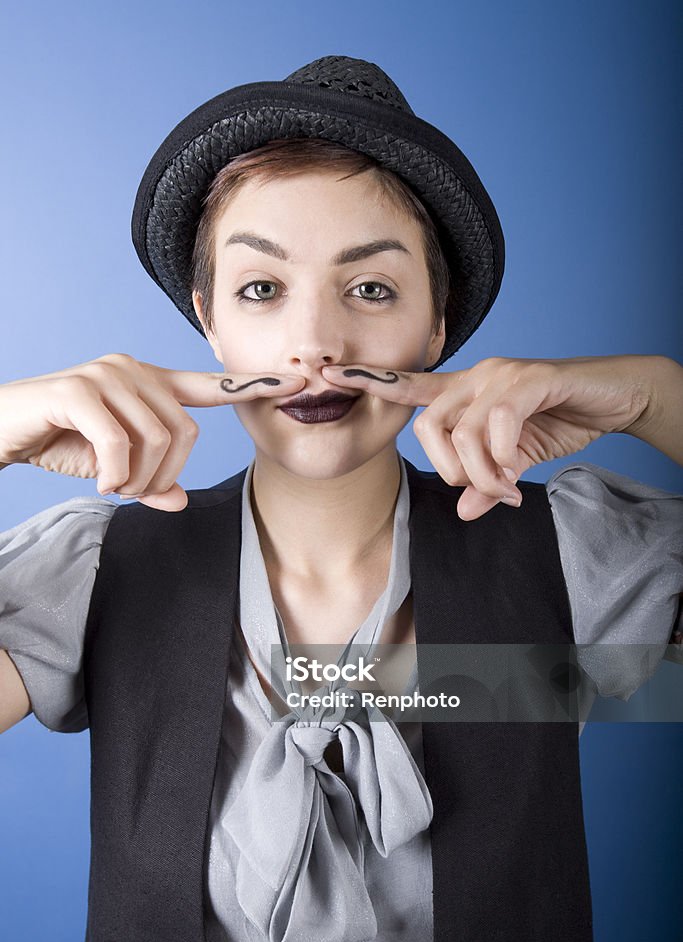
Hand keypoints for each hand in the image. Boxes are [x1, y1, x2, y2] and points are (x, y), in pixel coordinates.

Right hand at [0, 353, 304, 511]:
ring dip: (138, 480)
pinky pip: (121, 443)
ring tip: (114, 484)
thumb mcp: (115, 468)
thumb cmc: (58, 442)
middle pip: (187, 433)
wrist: (0, 432)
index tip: (296, 382)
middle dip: (163, 474)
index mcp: (150, 384)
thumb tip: (180, 500)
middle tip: (132, 489)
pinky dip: (116, 475)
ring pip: (158, 440)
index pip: (210, 384)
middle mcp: (133, 370)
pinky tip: (103, 482)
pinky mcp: (78, 390)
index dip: (252, 386)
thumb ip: (151, 480)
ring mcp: (106, 375)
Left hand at [322, 354, 652, 519]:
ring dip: (481, 474)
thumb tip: (464, 510)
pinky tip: (516, 471)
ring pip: (462, 432)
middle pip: (427, 428)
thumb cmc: (561, 421)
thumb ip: (487, 484)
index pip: (409, 386)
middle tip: (481, 490)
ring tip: (505, 488)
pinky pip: (497, 424)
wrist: (614, 398)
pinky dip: (503, 458)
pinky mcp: (529, 379)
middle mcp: (475, 377)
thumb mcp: (516, 462)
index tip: (334, 377)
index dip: (372, 382)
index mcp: (465, 392)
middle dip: (450, 470)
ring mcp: (500, 375)